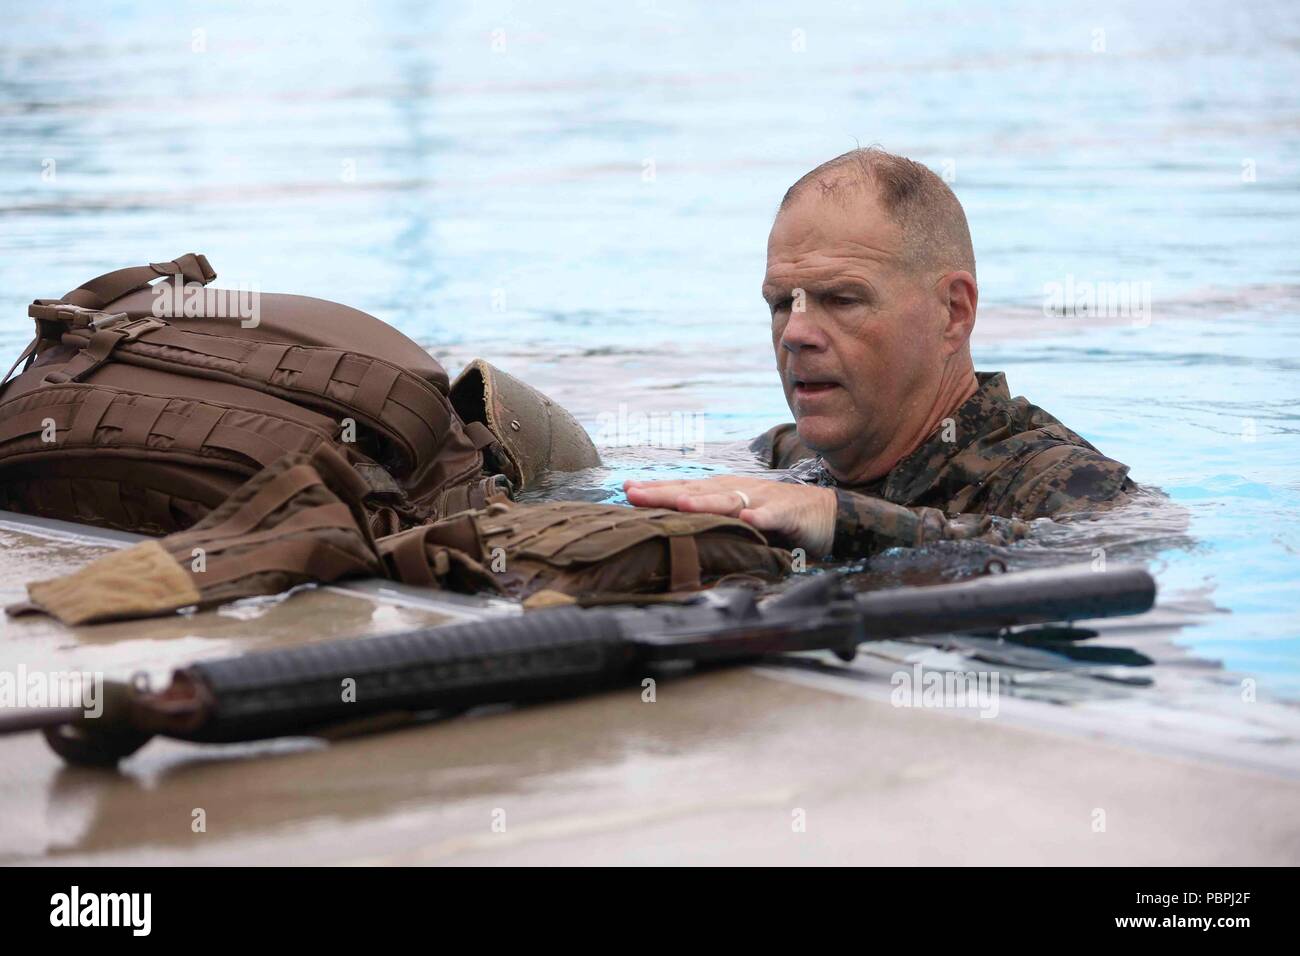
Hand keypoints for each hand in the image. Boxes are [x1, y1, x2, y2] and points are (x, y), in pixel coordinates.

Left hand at [623, 476, 835, 554]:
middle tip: (634, 494)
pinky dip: (759, 519)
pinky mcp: (787, 514)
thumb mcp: (737, 514)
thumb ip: (710, 518)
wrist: (824, 512)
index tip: (626, 490)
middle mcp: (738, 491)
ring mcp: (762, 501)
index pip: (683, 488)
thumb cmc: (774, 514)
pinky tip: (747, 521)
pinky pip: (771, 517)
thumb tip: (670, 526)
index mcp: (723, 491)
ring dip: (705, 503)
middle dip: (664, 493)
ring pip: (729, 501)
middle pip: (696, 491)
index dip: (656, 489)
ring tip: (681, 504)